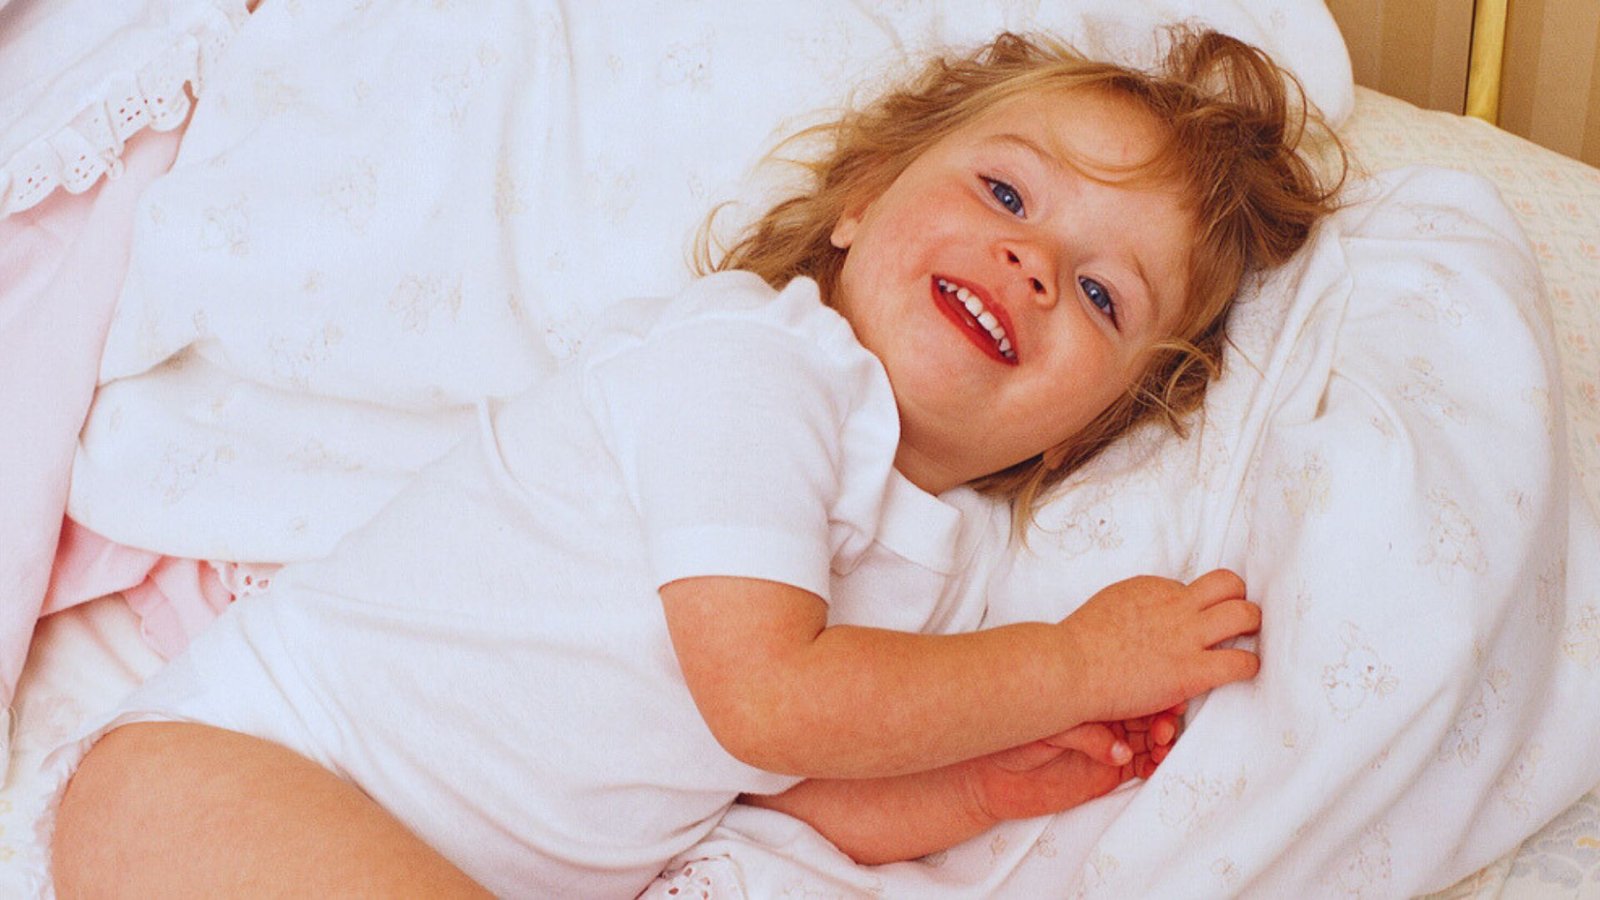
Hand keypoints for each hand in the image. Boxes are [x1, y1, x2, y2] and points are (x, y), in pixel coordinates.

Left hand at [959, 708, 1181, 824]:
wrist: (990, 772)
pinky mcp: (1108, 771)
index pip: (1133, 687)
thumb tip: (1120, 751)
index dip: (1154, 691)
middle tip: (1164, 727)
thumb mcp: (1051, 726)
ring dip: (1163, 741)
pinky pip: (1140, 766)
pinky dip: (1153, 764)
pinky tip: (1155, 764)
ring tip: (1161, 745)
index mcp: (1093, 691)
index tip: (1169, 698)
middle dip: (1163, 717)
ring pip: (1150, 738)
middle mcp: (1106, 714)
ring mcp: (1109, 742)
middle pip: (1148, 711)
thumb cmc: (1012, 734)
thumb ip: (1086, 736)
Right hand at [1058, 569, 1259, 722]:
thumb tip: (1143, 620)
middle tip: (1238, 620)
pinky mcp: (1191, 670)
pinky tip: (1245, 671)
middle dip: (1238, 600)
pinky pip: (1240, 661)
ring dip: (1252, 625)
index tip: (1193, 622)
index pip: (1191, 587)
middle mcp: (1175, 604)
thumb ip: (1133, 609)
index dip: (1196, 605)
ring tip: (1249, 639)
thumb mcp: (1108, 607)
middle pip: (1229, 585)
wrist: (1068, 668)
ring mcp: (1185, 636)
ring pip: (1244, 614)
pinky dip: (1250, 665)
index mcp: (1151, 587)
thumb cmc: (1076, 647)